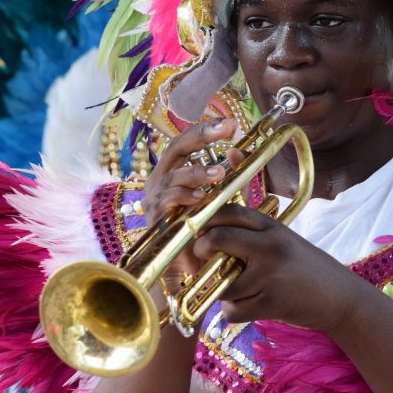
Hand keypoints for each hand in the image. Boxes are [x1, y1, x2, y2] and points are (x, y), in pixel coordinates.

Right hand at [140, 118, 244, 290]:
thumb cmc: (203, 230)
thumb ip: (232, 177)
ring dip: (197, 172)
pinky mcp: (154, 218)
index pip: (186, 143)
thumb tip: (239, 150)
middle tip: (223, 130)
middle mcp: (161, 180)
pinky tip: (202, 198)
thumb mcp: (223, 199)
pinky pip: (167, 201)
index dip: (205, 130)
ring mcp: (154, 198)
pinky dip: (185, 197)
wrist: (187, 268)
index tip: (229, 124)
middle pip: (175, 149)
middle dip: (199, 137)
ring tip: (219, 173)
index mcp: (175, 170)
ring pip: (173, 175)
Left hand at [191, 204, 363, 331]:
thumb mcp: (283, 240)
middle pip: (216, 240)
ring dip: (222, 292)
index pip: (229, 212)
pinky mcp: (271, 302)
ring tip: (238, 291)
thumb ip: (252, 233)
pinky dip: (233, 313)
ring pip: (221, 284)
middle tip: (201, 261)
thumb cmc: (307, 269)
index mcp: (272, 228)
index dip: (206, 221)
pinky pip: (232, 310)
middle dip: (200, 252)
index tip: (199, 233)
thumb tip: (212, 222)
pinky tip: (248, 307)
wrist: (340, 297)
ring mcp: (270, 275)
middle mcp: (270, 246)